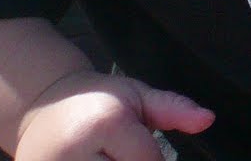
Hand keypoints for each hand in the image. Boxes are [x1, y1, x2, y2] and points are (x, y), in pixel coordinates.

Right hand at [15, 71, 213, 160]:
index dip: (155, 159)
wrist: (43, 105)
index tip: (143, 150)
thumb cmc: (97, 101)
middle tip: (122, 151)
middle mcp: (75, 152)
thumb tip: (207, 120)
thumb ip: (174, 108)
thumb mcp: (137, 95)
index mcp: (106, 123)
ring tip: (109, 154)